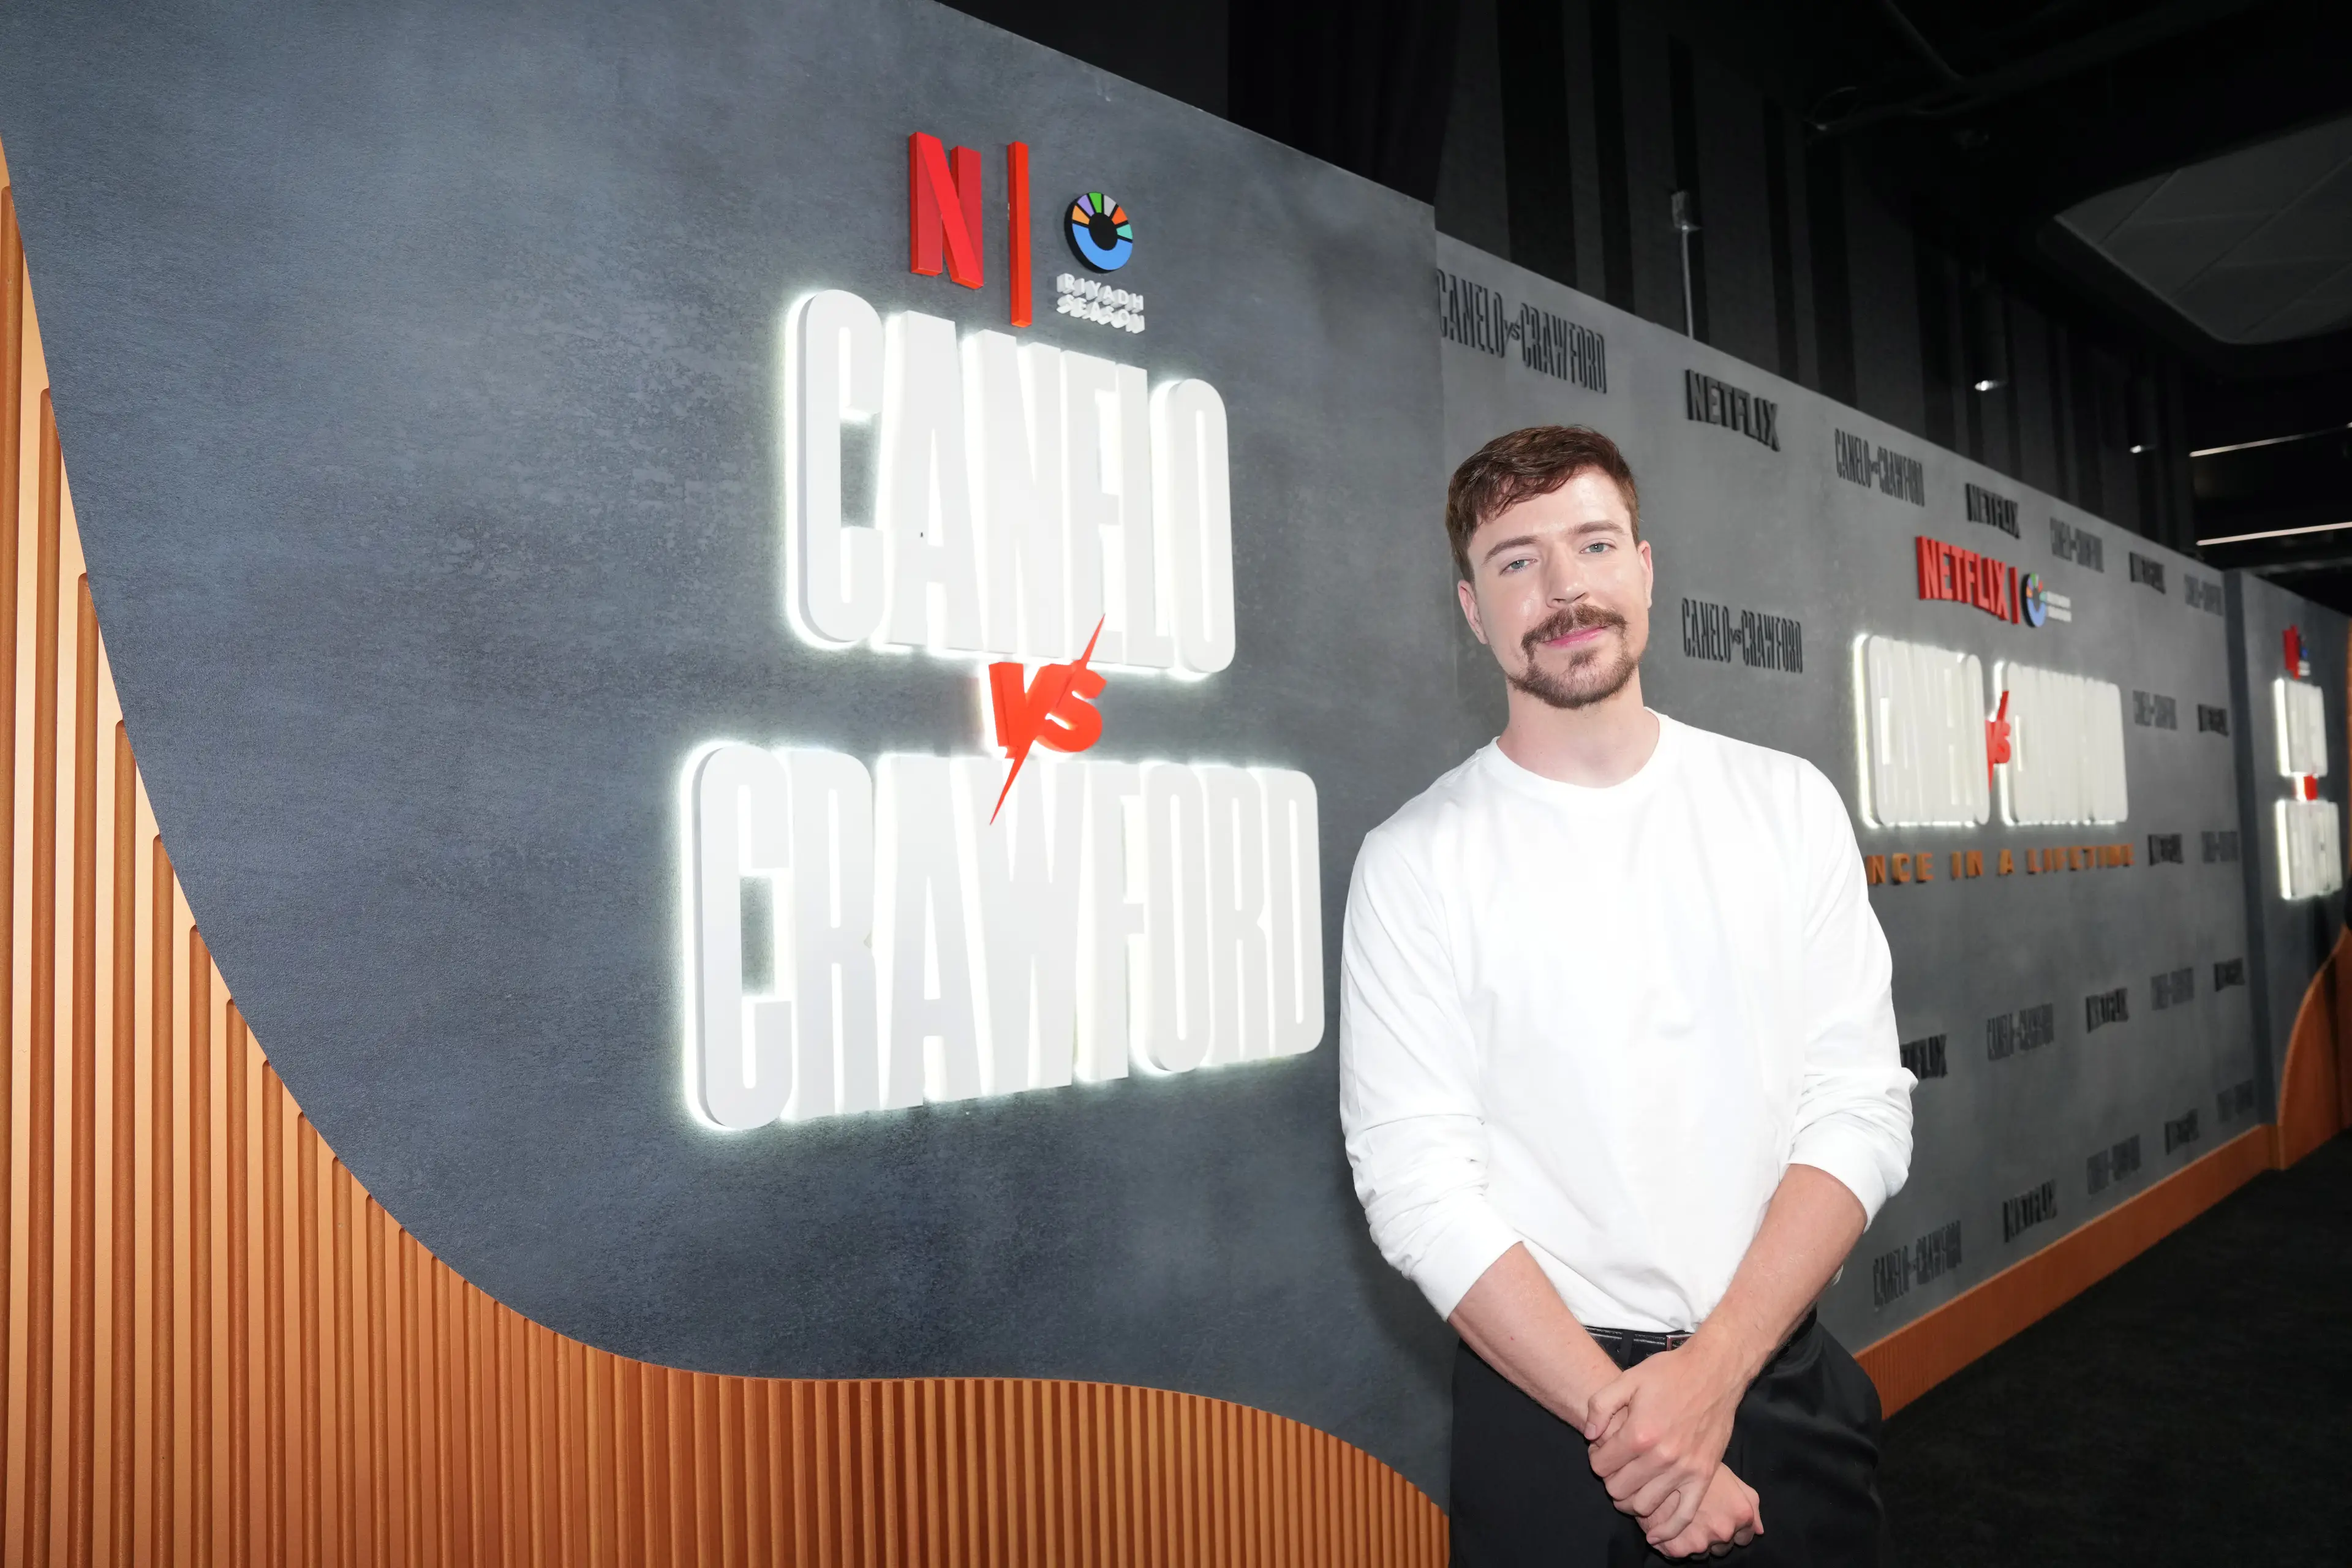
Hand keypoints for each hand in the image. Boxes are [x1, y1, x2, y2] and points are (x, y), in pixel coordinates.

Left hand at [1582, 1340, 1746, 1543]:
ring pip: (1644, 1507)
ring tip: (1633, 1484)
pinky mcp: (1704, 1477)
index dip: (1596, 1458)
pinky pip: (1684, 1516)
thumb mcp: (1627, 1379)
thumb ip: (1600, 1406)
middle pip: (1619, 1490)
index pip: (1601, 1465)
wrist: (1714, 1373)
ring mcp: (1685, 1470)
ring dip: (1632, 1500)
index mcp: (1639, 1433)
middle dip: (1611, 1480)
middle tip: (1616, 1467)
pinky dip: (1667, 1530)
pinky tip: (1654, 1534)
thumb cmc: (1669, 1373)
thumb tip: (1589, 1435)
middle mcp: (1662, 1457)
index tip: (1603, 1450)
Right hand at [1648, 1463, 1761, 1558]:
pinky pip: (1681, 1554)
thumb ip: (1751, 1503)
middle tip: (1699, 1518)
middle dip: (1714, 1536)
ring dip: (1695, 1541)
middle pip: (1723, 1548)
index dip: (1733, 1529)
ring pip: (1702, 1553)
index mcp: (1741, 1516)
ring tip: (1683, 1521)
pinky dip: (1675, 1544)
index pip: (1744, 1538)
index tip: (1718, 1519)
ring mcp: (1701, 1542)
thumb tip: (1759, 1530)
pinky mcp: (1678, 1548)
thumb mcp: (1731, 1478)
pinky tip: (1669, 1526)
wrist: (1661, 1464)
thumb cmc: (1699, 1466)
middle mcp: (1724, 1532)